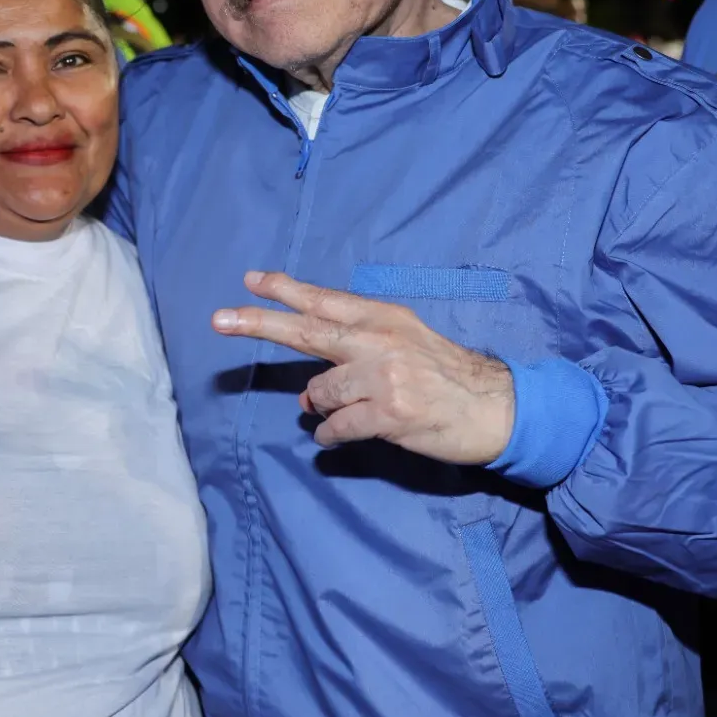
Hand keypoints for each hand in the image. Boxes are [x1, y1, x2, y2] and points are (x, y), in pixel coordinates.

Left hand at [213, 271, 513, 464]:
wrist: (497, 409)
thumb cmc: (446, 376)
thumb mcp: (404, 347)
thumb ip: (352, 360)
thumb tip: (304, 392)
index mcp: (383, 318)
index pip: (324, 300)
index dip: (285, 289)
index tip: (250, 279)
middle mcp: (379, 342)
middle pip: (307, 329)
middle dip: (259, 323)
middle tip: (219, 320)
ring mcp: (384, 378)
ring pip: (319, 392)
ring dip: (319, 406)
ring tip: (343, 412)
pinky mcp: (389, 415)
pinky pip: (336, 427)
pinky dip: (329, 435)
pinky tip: (335, 437)